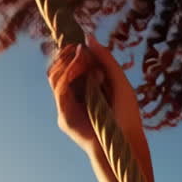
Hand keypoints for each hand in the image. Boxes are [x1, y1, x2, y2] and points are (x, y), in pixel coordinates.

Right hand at [48, 33, 144, 156]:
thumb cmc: (127, 116)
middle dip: (66, 54)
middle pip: (58, 67)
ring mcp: (68, 107)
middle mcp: (74, 97)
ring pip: (54, 76)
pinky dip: (67, 75)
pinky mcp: (64, 117)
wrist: (126, 143)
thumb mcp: (119, 81)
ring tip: (82, 59)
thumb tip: (88, 38)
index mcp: (86, 88)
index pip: (69, 65)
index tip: (80, 43)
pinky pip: (58, 89)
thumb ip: (106, 60)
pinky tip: (80, 69)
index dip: (71, 51)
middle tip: (79, 49)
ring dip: (67, 63)